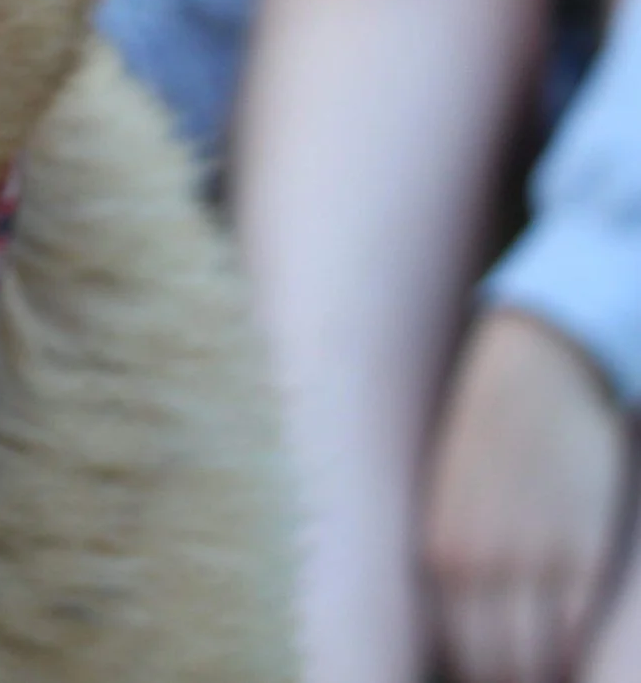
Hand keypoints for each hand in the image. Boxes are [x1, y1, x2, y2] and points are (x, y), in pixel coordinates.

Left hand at [426, 308, 626, 682]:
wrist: (534, 367)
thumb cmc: (490, 432)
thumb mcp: (449, 498)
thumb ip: (454, 557)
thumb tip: (464, 614)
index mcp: (436, 551)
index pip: (452, 651)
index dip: (476, 676)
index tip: (489, 678)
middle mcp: (476, 564)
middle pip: (492, 666)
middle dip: (509, 682)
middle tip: (526, 678)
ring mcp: (532, 561)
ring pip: (536, 661)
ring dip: (546, 677)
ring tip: (556, 674)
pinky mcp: (582, 552)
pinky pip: (575, 632)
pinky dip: (578, 657)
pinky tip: (580, 658)